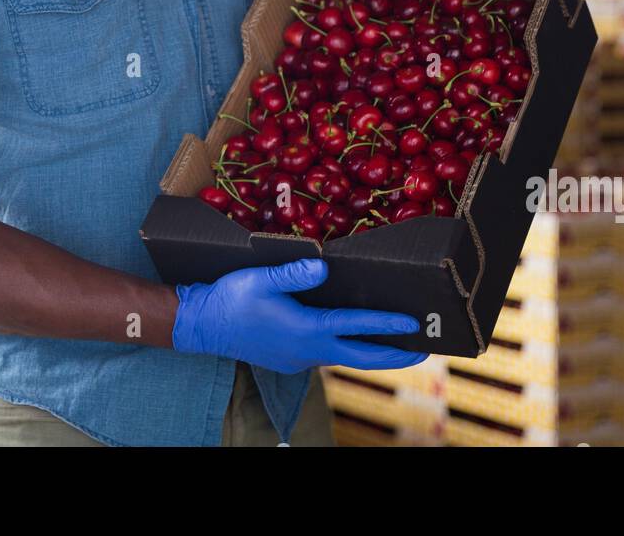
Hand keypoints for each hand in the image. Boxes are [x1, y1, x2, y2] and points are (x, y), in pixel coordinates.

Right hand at [171, 258, 428, 374]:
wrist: (201, 326)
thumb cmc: (230, 298)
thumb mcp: (260, 278)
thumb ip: (293, 274)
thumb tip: (324, 265)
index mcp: (305, 329)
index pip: (355, 328)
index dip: (386, 325)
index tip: (413, 325)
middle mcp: (307, 350)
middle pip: (360, 356)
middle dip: (393, 355)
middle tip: (423, 351)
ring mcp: (298, 359)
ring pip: (345, 357)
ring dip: (372, 353)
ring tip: (397, 345)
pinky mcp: (289, 359)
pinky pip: (327, 356)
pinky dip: (348, 349)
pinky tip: (352, 339)